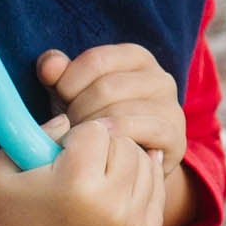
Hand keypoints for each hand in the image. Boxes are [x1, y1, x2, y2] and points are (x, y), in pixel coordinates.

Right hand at [0, 117, 165, 225]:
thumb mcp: (3, 168)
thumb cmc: (9, 215)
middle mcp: (112, 208)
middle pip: (128, 146)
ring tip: (97, 179)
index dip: (77, 137)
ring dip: (125, 165)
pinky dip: (139, 187)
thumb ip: (36, 131)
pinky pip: (156, 194)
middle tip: (82, 166)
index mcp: (77, 185)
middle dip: (105, 149)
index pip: (98, 131)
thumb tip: (72, 118)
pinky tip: (115, 193)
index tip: (62, 154)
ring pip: (148, 166)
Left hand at [37, 45, 186, 176]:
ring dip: (93, 130)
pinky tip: (102, 147)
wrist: (127, 167)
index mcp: (136, 58)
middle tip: (68, 129)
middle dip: (78, 111)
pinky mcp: (176, 136)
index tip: (61, 102)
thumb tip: (49, 66)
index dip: (69, 82)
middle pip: (107, 87)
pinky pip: (144, 131)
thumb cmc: (96, 122)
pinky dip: (117, 139)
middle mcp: (159, 78)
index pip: (97, 59)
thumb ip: (59, 75)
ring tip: (82, 140)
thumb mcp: (73, 95)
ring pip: (121, 111)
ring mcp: (171, 107)